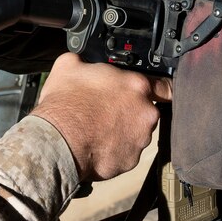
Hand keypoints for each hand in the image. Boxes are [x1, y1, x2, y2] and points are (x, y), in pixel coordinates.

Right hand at [29, 52, 172, 180]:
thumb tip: (84, 60)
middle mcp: (145, 112)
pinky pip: (126, 153)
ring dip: (122, 131)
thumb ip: (87, 60)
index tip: (158, 92)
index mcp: (136, 85)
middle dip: (130, 111)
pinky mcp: (130, 160)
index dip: (160, 88)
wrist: (58, 142)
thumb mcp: (70, 66)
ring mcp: (140, 139)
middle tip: (107, 111)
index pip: (163, 85)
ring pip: (136, 133)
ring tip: (97, 129)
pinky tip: (96, 145)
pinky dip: (114, 150)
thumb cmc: (65, 105)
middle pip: (145, 110)